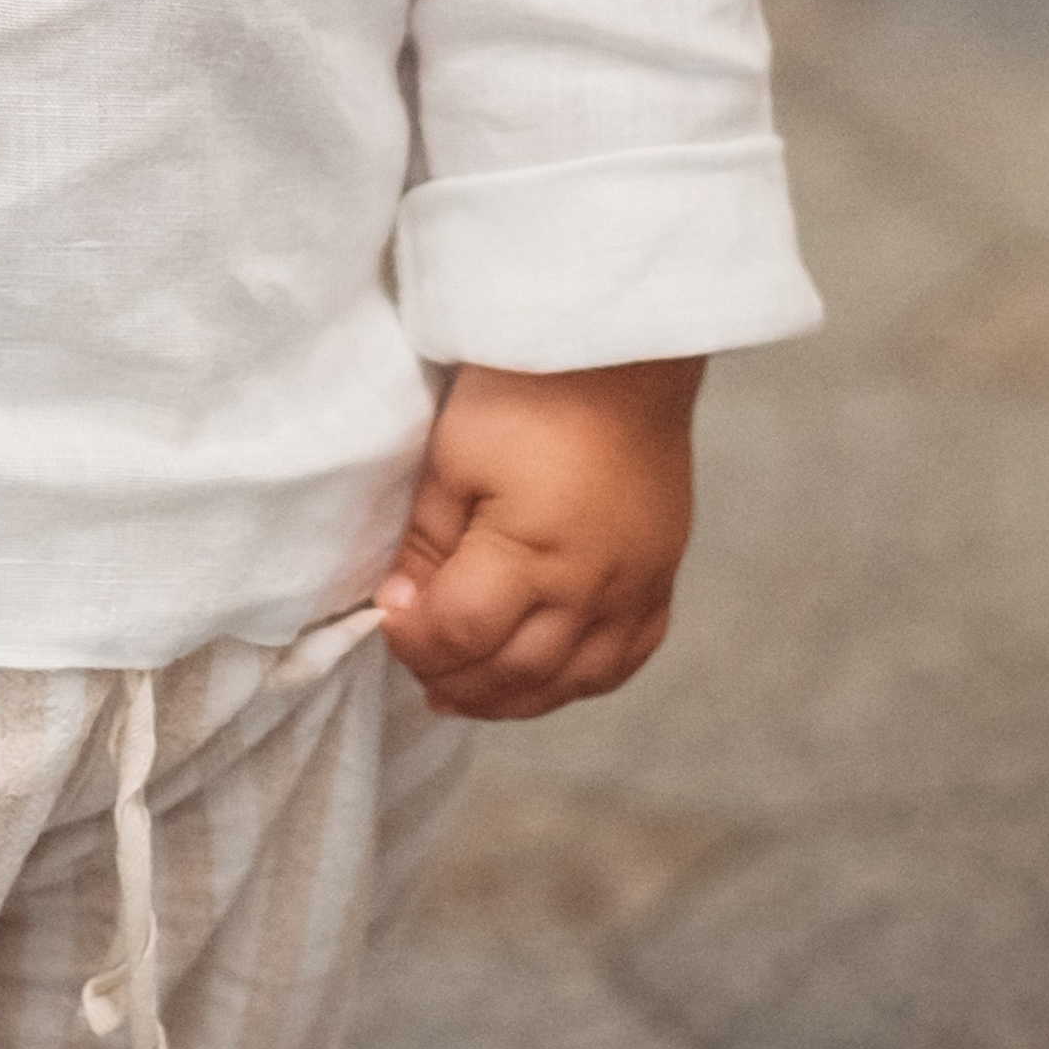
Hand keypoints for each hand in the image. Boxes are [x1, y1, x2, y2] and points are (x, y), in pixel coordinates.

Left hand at [372, 356, 702, 720]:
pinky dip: (579, 681)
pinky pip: (626, 660)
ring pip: (572, 683)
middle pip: (516, 673)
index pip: (461, 633)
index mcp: (532, 553)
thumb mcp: (454, 456)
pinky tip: (547, 677)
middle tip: (416, 664)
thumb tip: (401, 607)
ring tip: (466, 692)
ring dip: (513, 699)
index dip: (415, 639)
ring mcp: (635, 590)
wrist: (620, 349)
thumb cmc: (526, 391)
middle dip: (455, 678)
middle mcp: (591, 589)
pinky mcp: (662, 577)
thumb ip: (427, 542)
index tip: (387, 619)